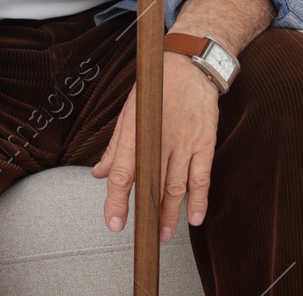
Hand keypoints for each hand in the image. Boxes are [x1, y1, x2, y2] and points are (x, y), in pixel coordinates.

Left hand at [91, 50, 219, 241]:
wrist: (189, 63)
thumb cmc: (156, 87)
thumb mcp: (129, 111)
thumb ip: (115, 147)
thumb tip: (98, 173)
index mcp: (135, 131)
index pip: (122, 173)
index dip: (117, 202)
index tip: (115, 223)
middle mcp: (159, 139)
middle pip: (151, 185)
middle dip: (147, 216)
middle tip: (145, 239)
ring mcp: (183, 141)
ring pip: (176, 186)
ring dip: (171, 214)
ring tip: (165, 235)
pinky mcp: (204, 141)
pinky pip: (202, 176)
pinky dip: (199, 199)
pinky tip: (194, 217)